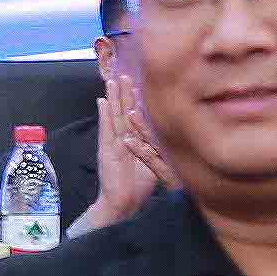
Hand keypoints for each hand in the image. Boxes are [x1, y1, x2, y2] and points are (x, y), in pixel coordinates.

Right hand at [81, 85, 171, 232]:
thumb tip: (174, 139)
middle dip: (123, 92)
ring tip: (111, 80)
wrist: (123, 202)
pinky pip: (106, 129)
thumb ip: (159, 149)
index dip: (135, 100)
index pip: (133, 116)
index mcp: (132, 141)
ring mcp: (112, 144)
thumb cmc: (138, 186)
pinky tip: (102, 102)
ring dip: (112, 98)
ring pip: (113, 115)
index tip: (138, 83)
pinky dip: (104, 115)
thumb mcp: (154, 163)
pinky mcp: (107, 150)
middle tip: (123, 73)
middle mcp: (121, 139)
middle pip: (121, 111)